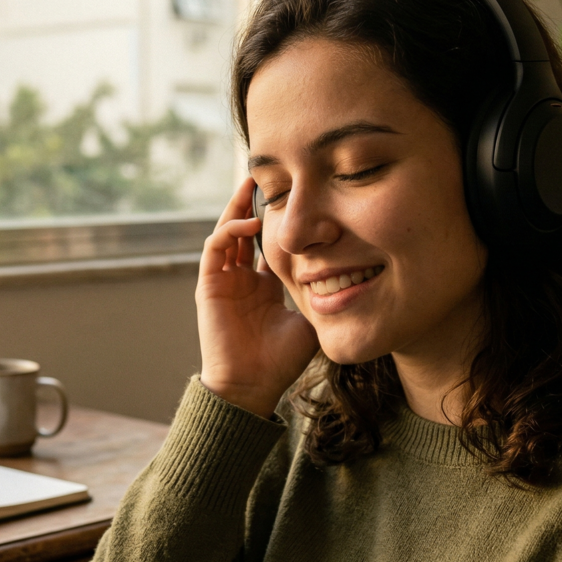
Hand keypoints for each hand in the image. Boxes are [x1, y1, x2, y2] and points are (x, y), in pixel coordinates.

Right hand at [197, 178, 318, 417]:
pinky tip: (250, 223)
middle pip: (244, 230)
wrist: (251, 386)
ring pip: (227, 232)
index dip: (280, 221)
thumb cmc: (280, 361)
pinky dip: (230, 231)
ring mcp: (223, 281)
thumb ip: (322, 297)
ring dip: (238, 208)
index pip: (269, 244)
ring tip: (253, 186)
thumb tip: (352, 277)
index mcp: (264, 287)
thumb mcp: (311, 320)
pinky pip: (215, 248)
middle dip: (253, 203)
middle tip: (268, 175)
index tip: (297, 198)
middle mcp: (242, 279)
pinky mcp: (209, 285)